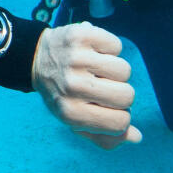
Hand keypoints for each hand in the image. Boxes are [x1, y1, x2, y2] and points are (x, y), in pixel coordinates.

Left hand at [31, 22, 140, 148]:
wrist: (36, 59)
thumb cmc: (62, 94)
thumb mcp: (77, 120)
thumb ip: (105, 136)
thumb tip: (137, 137)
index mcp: (71, 113)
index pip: (120, 122)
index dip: (121, 116)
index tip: (107, 108)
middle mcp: (72, 86)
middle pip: (127, 96)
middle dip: (121, 93)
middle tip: (101, 87)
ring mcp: (76, 59)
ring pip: (124, 70)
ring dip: (115, 70)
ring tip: (96, 70)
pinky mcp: (81, 36)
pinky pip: (116, 46)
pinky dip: (109, 49)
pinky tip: (93, 52)